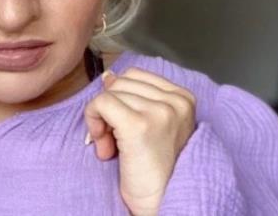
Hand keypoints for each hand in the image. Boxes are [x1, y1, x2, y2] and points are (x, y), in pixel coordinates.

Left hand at [84, 67, 196, 215]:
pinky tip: (104, 147)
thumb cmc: (155, 171)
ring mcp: (159, 112)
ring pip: (109, 93)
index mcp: (184, 98)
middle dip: (110, 108)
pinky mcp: (139, 125)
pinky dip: (93, 121)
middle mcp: (176, 102)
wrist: (161, 204)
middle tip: (113, 140)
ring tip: (112, 148)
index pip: (135, 75)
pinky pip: (101, 103)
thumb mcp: (149, 125)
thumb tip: (109, 76)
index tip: (122, 125)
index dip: (120, 97)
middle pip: (121, 81)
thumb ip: (133, 98)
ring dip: (101, 121)